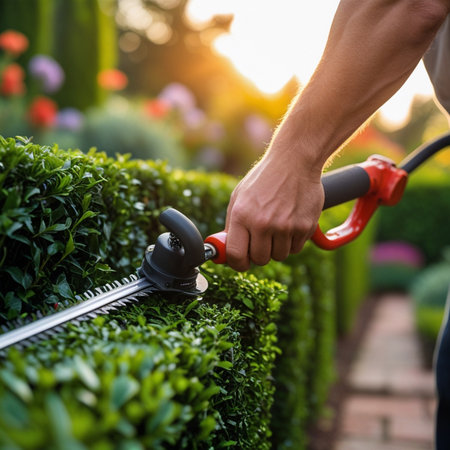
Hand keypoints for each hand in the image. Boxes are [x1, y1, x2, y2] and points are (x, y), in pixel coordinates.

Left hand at [225, 148, 324, 271]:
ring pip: (279, 256)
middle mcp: (263, 223)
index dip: (237, 264)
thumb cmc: (264, 179)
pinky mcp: (304, 227)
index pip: (235, 255)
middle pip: (259, 259)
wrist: (294, 161)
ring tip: (277, 228)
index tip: (241, 263)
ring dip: (277, 248)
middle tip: (261, 241)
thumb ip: (232, 225)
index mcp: (242, 215)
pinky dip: (292, 241)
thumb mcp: (239, 197)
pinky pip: (296, 248)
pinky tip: (291, 223)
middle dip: (259, 254)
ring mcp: (285, 226)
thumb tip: (226, 251)